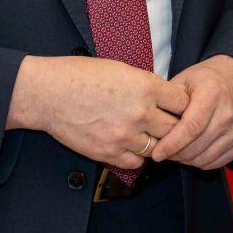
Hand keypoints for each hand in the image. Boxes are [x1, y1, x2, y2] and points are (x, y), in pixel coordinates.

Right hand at [8, 55, 186, 168]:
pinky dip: (136, 156)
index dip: (182, 106)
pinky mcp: (108, 153)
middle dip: (174, 127)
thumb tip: (165, 96)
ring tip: (147, 135)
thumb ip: (147, 85)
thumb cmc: (80, 76)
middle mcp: (140, 113)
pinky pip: (136, 162)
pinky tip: (130, 146)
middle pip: (175, 128)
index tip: (178, 108)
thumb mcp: (122, 69)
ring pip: (157, 148)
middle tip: (169, 125)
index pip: (183, 103)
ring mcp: (125, 135)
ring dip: (155, 143)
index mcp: (146, 87)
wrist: (48, 93)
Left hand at [149, 55, 232, 168]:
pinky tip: (192, 153)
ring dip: (186, 160)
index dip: (172, 144)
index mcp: (212, 94)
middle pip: (197, 146)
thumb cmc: (206, 79)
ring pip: (206, 157)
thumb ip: (169, 101)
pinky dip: (201, 162)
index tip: (157, 153)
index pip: (191, 127)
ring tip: (176, 152)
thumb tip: (152, 126)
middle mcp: (228, 113)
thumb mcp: (183, 80)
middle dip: (175, 154)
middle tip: (162, 152)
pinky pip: (217, 162)